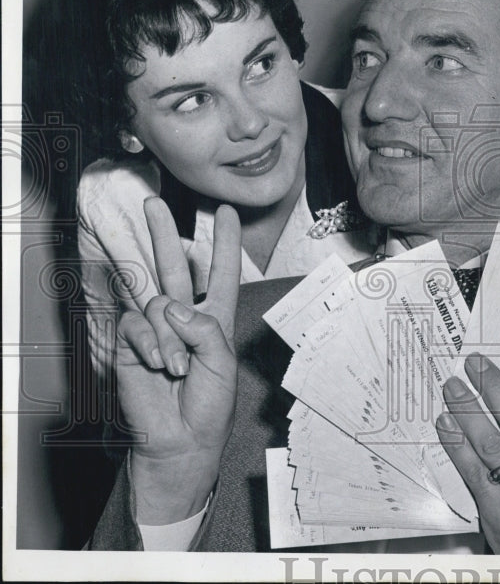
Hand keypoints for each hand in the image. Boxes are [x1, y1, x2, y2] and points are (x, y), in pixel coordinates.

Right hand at [115, 198, 240, 523]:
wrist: (180, 440)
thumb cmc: (208, 405)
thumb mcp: (222, 362)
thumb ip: (204, 328)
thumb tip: (170, 306)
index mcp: (214, 320)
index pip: (220, 274)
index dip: (224, 243)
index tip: (227, 212)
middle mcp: (183, 318)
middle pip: (174, 267)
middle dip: (165, 234)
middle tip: (153, 203)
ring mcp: (155, 329)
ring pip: (158, 302)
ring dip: (169, 338)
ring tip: (176, 369)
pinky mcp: (129, 343)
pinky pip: (138, 325)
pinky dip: (150, 346)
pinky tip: (157, 366)